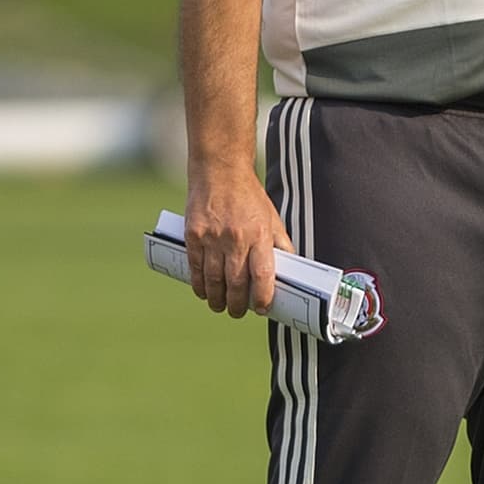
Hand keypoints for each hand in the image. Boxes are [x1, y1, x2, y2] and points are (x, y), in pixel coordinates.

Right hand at [185, 170, 293, 318]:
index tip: (261, 308)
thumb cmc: (248, 196)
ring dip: (216, 299)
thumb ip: (279, 244)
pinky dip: (199, 285)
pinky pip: (195, 268)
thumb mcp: (271, 218)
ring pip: (213, 280)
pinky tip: (203, 292)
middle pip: (235, 284)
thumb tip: (290, 270)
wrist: (220, 171)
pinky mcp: (193, 235)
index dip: (262, 298)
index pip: (262, 275)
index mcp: (259, 235)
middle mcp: (236, 239)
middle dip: (236, 305)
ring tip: (220, 306)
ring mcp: (212, 238)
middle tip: (236, 312)